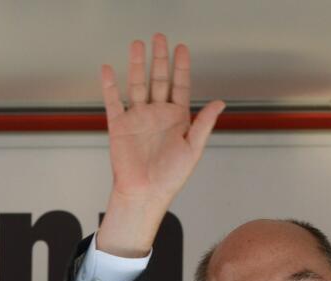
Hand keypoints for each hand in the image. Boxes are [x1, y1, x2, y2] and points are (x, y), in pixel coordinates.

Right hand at [97, 33, 224, 256]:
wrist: (145, 193)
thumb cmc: (171, 176)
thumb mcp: (193, 148)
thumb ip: (203, 123)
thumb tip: (221, 103)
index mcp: (177, 119)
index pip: (180, 86)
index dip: (181, 67)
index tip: (182, 48)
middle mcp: (157, 115)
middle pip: (158, 80)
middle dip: (159, 59)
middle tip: (160, 37)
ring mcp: (138, 118)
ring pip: (137, 85)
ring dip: (137, 65)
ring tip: (137, 45)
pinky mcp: (119, 125)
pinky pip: (113, 101)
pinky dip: (110, 86)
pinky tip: (109, 69)